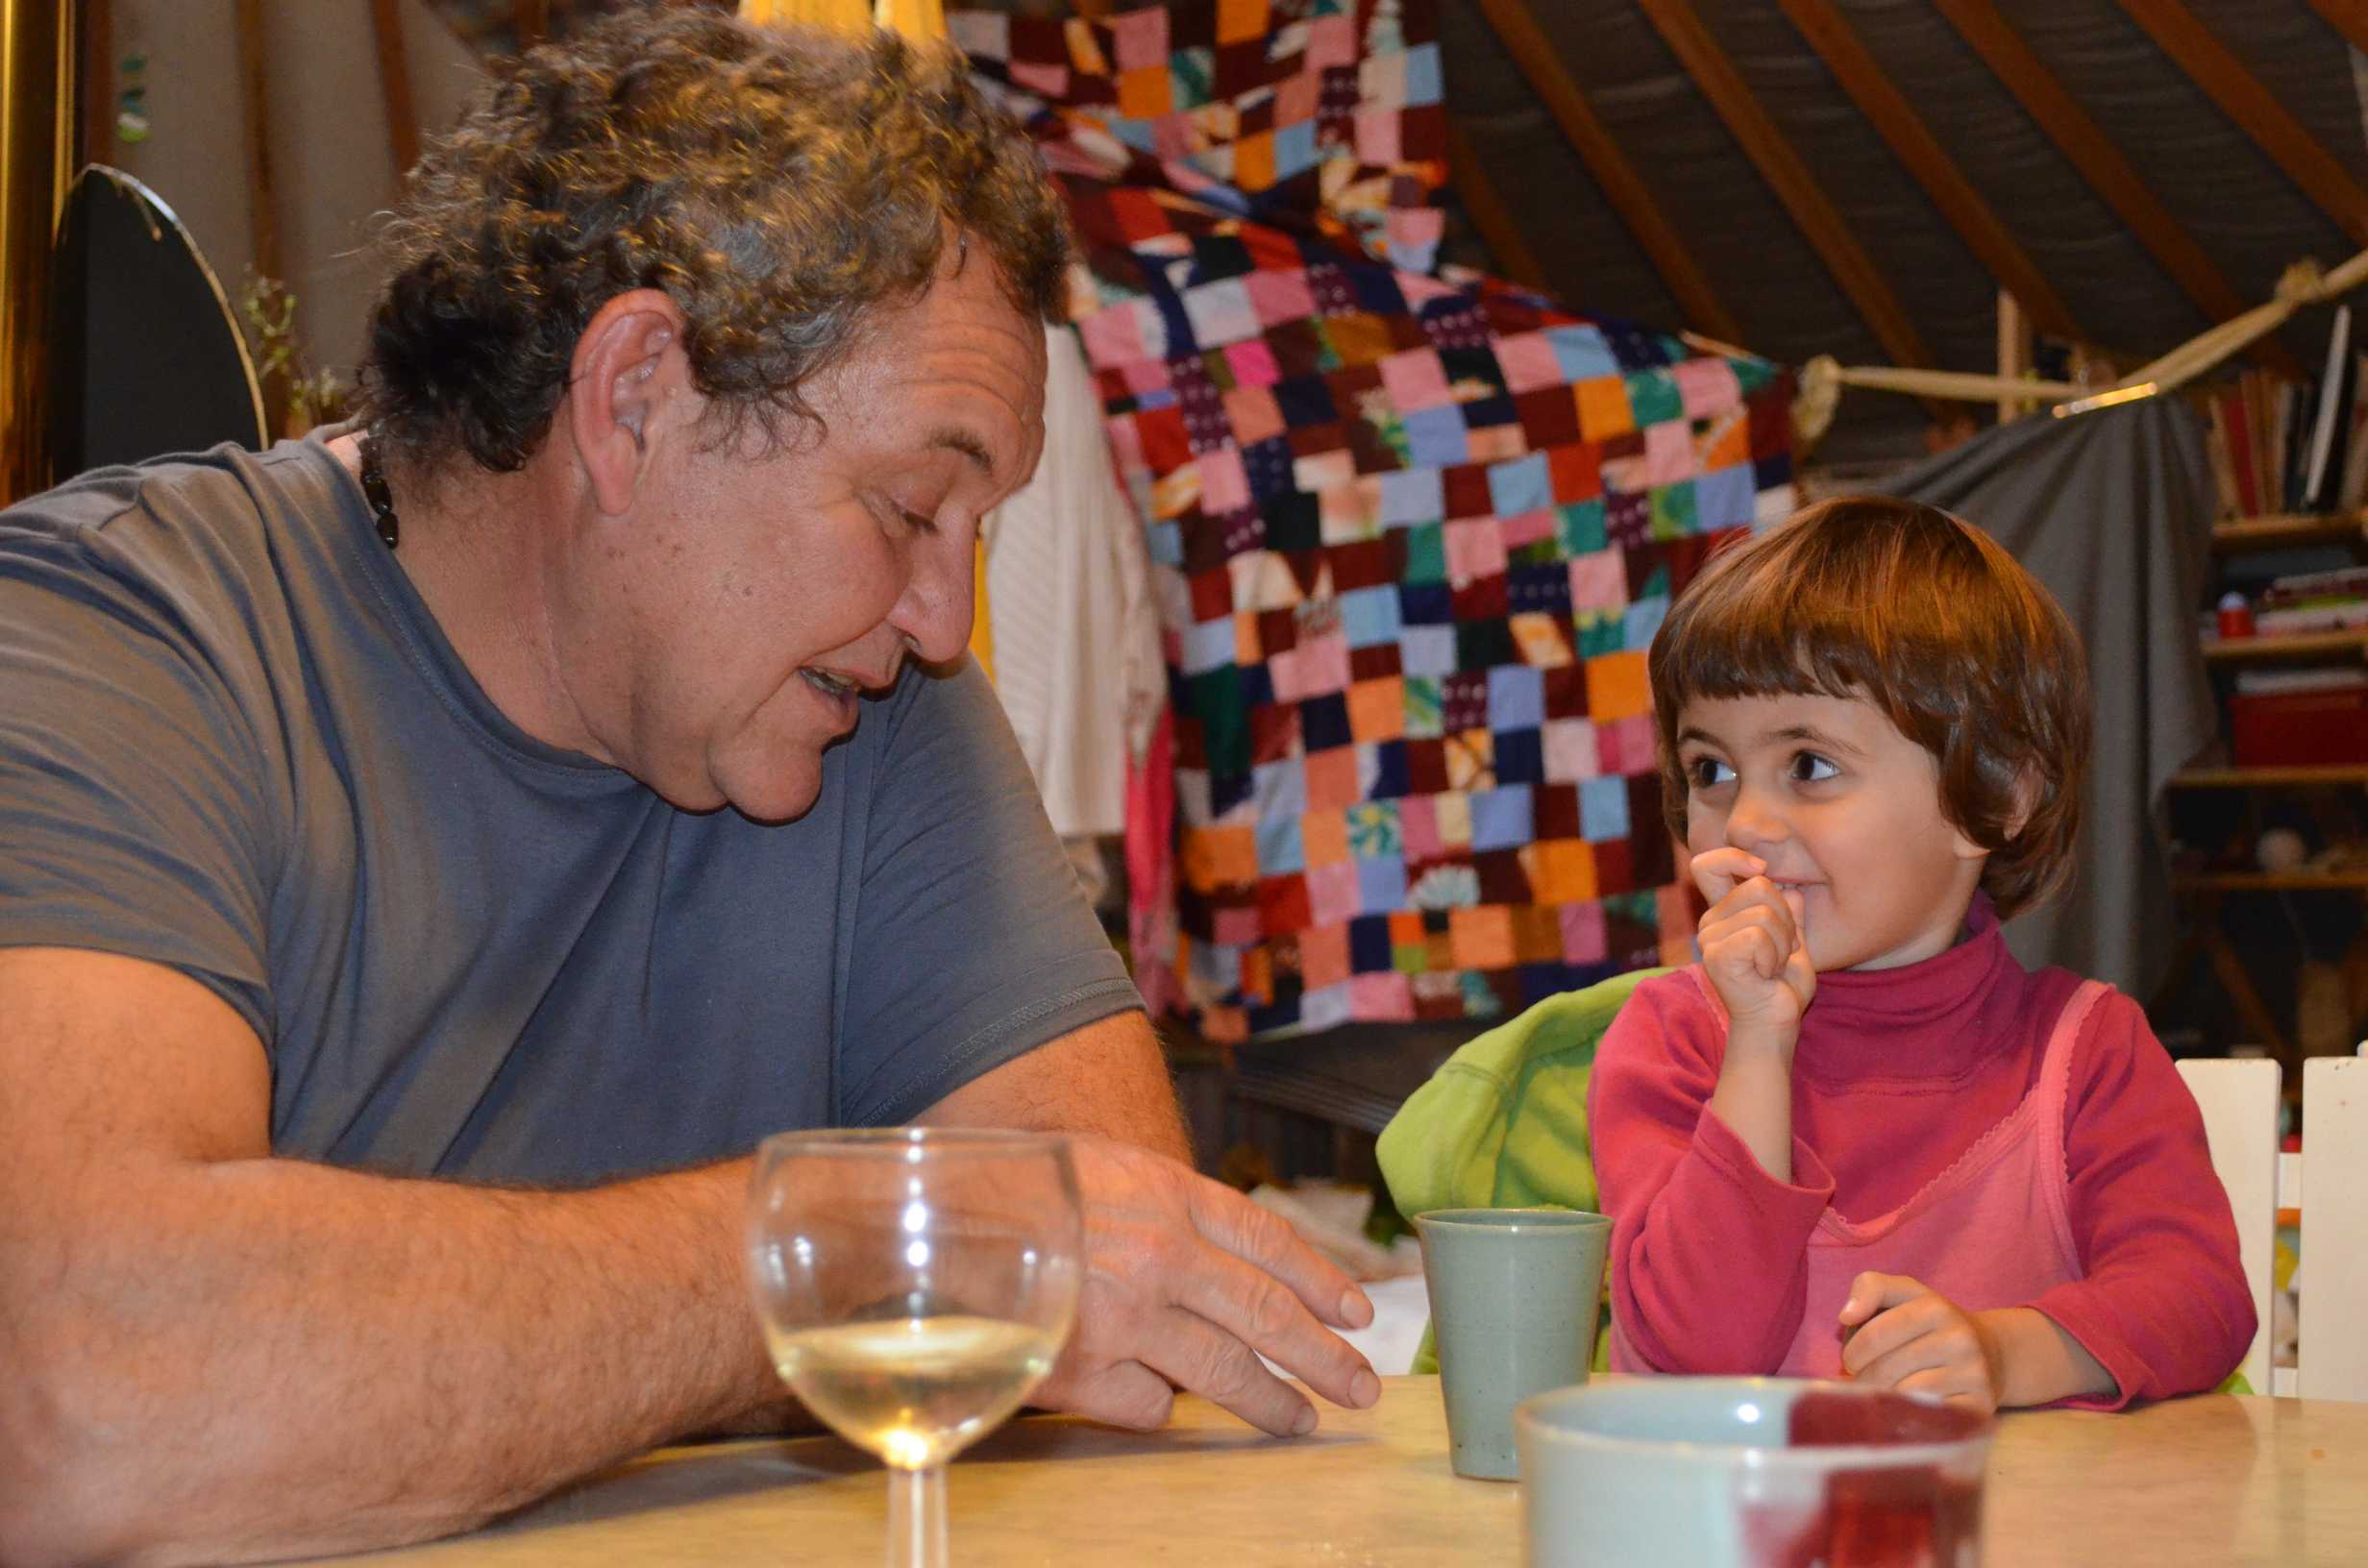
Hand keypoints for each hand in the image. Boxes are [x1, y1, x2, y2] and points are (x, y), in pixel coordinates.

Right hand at [1030, 1134, 1381, 1436]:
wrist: (924, 1225)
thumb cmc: (1010, 1191)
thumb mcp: (1100, 1169)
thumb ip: (1163, 1210)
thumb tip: (1223, 1262)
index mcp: (1166, 1195)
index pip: (1267, 1241)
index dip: (1319, 1279)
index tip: (1355, 1310)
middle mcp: (1161, 1256)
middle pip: (1267, 1314)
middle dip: (1323, 1355)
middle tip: (1360, 1387)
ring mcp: (1127, 1319)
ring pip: (1226, 1372)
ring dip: (1272, 1403)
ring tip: (1300, 1421)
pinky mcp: (1086, 1375)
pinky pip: (1150, 1406)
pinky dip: (1155, 1405)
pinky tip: (1148, 1397)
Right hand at [1690, 847, 1815, 1042]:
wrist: (1774, 1024)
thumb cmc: (1782, 987)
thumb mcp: (1793, 943)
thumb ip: (1791, 914)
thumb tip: (1793, 889)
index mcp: (1724, 913)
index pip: (1707, 864)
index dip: (1734, 857)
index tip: (1761, 870)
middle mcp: (1710, 922)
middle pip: (1760, 887)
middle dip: (1786, 918)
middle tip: (1780, 951)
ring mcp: (1709, 939)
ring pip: (1764, 913)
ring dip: (1783, 943)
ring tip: (1773, 966)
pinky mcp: (1716, 957)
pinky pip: (1758, 935)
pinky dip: (1774, 956)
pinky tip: (1765, 975)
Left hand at [1837, 1272, 2003, 1413]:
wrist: (1990, 1352)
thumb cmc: (1932, 1323)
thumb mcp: (1905, 1293)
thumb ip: (1870, 1287)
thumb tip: (1847, 1316)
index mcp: (1936, 1308)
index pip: (1876, 1334)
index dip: (1855, 1351)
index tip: (1851, 1360)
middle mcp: (1960, 1340)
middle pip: (1887, 1368)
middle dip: (1864, 1377)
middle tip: (1863, 1380)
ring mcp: (1974, 1374)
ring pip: (1906, 1394)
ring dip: (1883, 1398)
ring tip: (1880, 1392)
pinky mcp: (1980, 1406)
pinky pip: (1928, 1417)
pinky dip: (1909, 1415)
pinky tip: (1903, 1409)